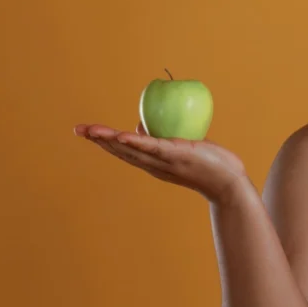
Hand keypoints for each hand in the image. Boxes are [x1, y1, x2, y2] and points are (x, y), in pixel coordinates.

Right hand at [74, 122, 248, 204]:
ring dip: (110, 140)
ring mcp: (164, 161)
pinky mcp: (176, 155)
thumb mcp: (182, 149)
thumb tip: (142, 123)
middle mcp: (154, 164)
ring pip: (132, 149)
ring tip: (91, 131)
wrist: (228, 183)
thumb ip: (162, 139)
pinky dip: (136, 141)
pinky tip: (122, 134)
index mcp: (153, 163)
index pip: (124, 151)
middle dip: (99, 140)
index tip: (87, 133)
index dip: (105, 142)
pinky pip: (153, 147)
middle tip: (78, 129)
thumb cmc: (209, 165)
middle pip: (121, 150)